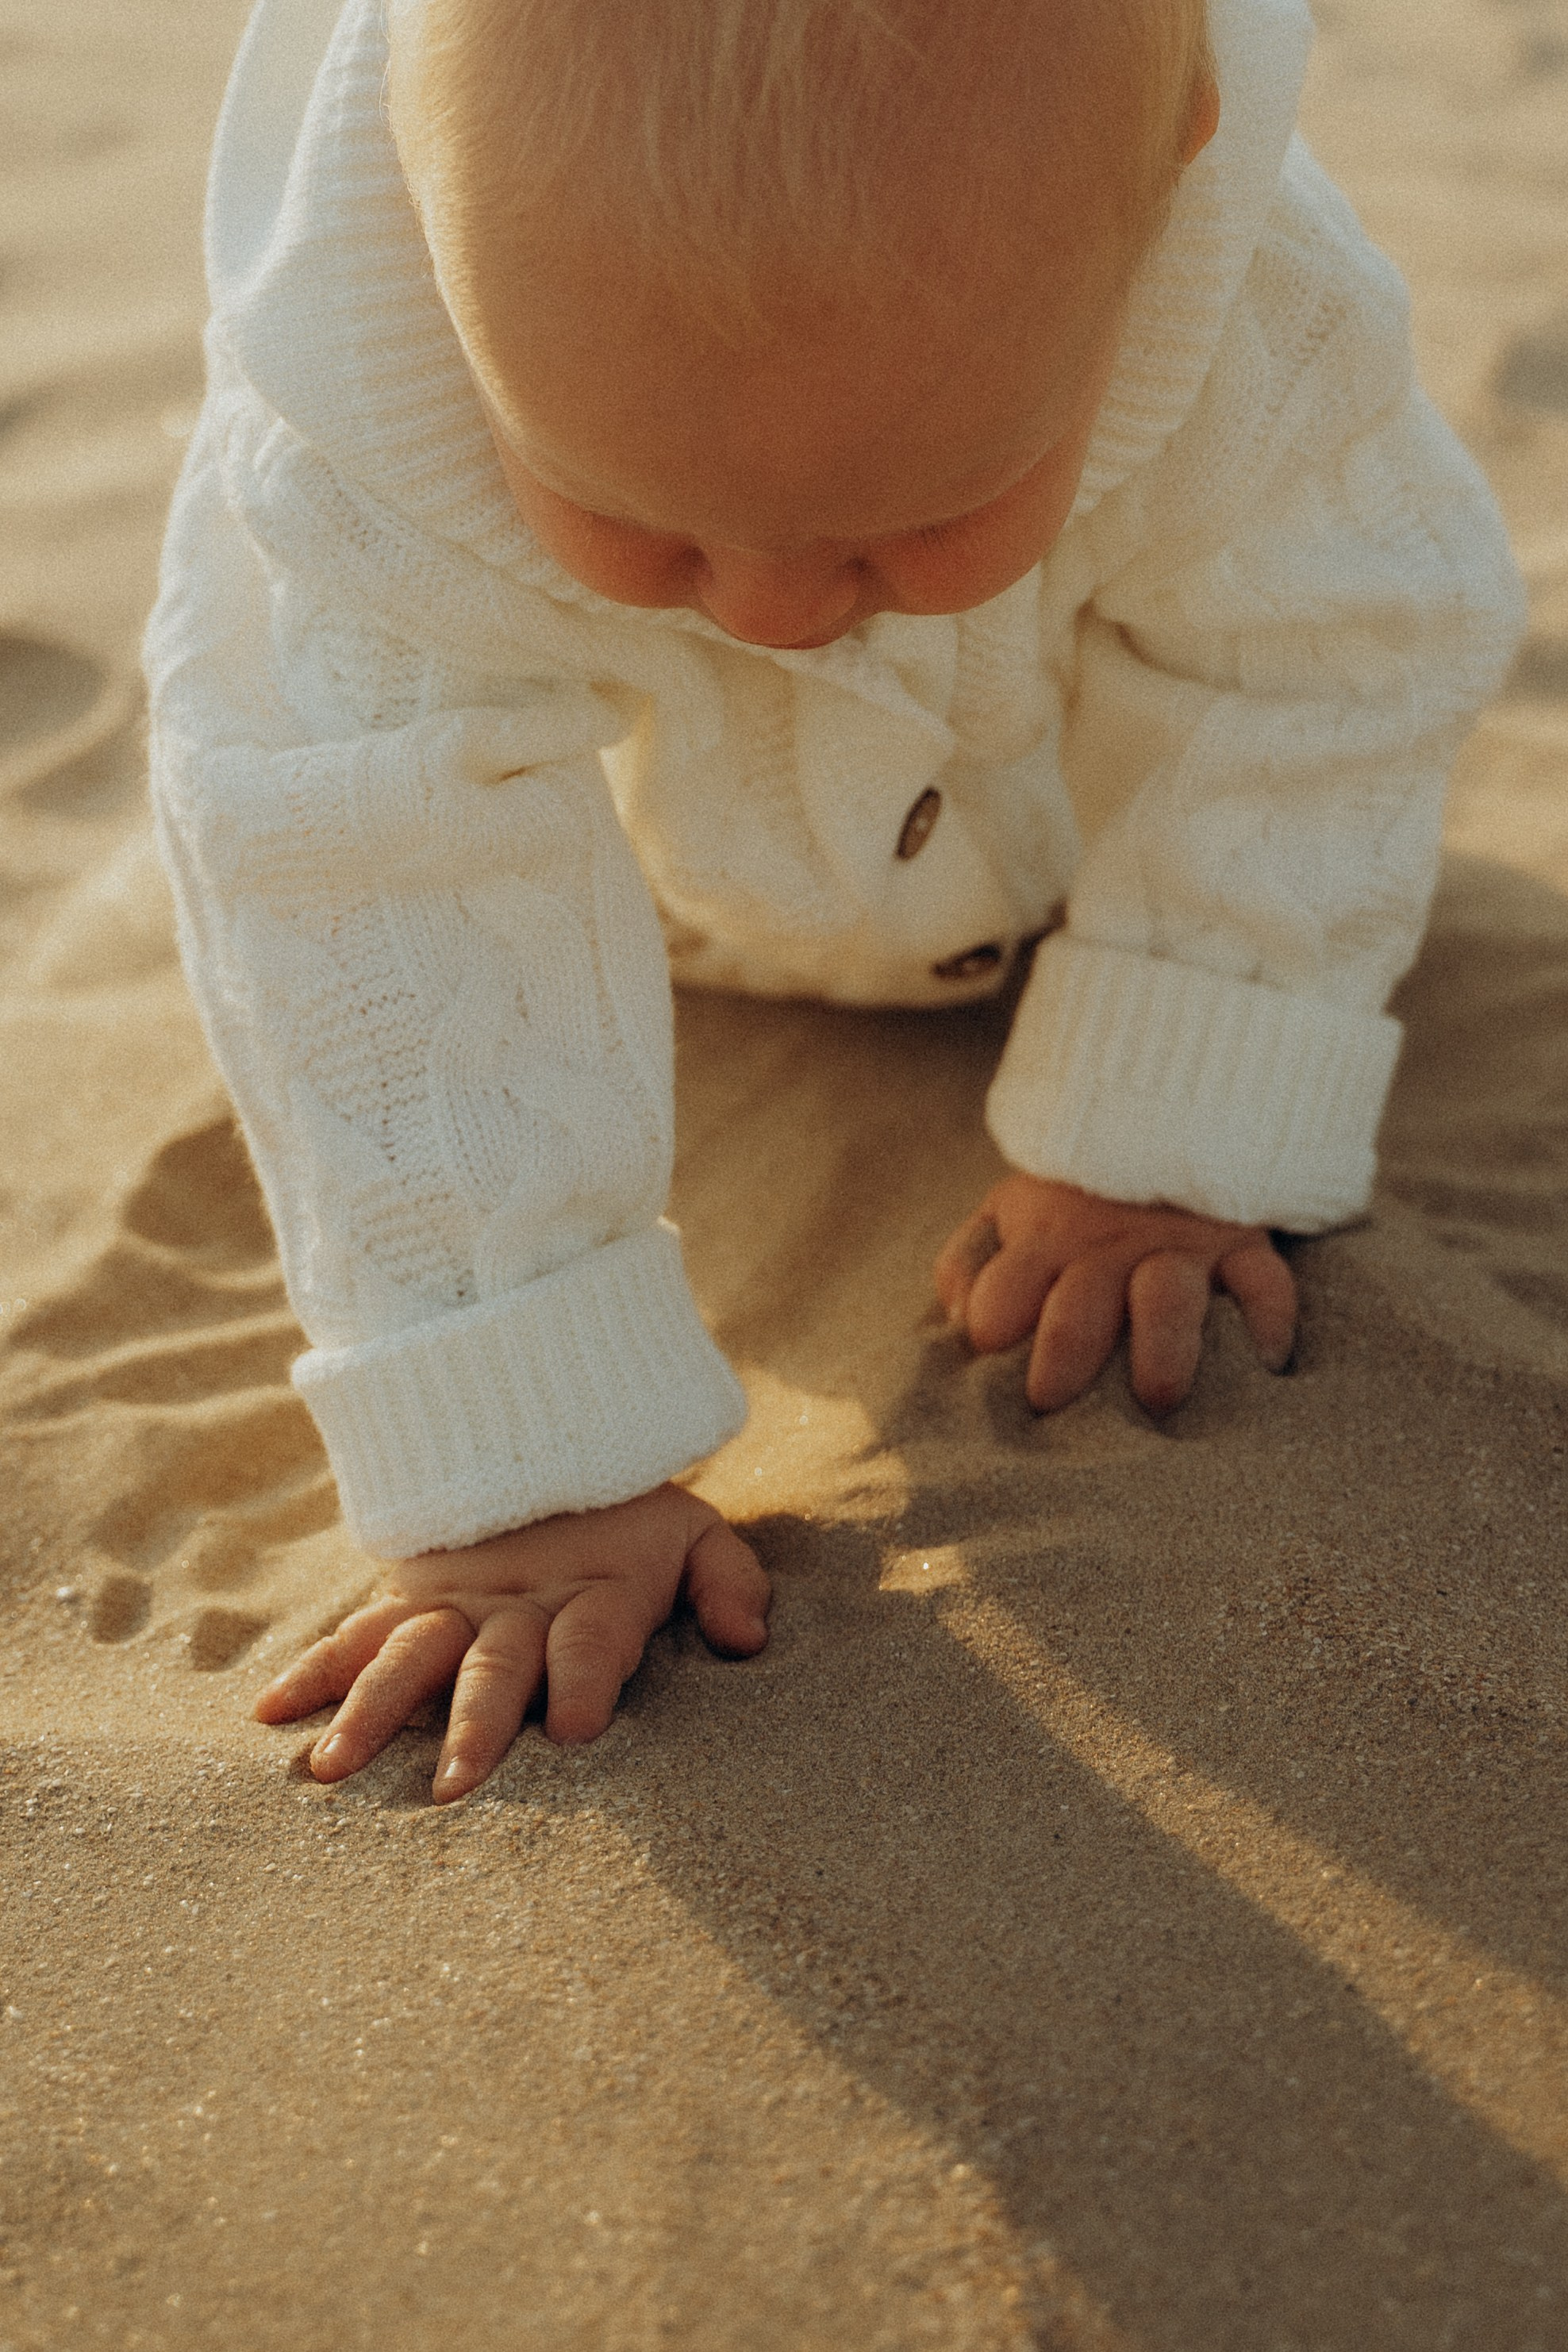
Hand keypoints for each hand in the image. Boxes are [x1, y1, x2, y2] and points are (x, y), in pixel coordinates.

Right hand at [254, 1484, 768, 1802]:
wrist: (551, 1434)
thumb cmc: (632, 1517)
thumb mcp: (693, 1533)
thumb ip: (726, 1581)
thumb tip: (747, 1639)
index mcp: (594, 1597)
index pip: (589, 1642)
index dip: (585, 1677)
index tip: (575, 1728)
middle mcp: (517, 1607)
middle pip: (493, 1665)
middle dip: (475, 1723)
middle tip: (453, 1787)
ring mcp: (456, 1604)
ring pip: (408, 1656)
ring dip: (370, 1711)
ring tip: (332, 1767)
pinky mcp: (409, 1599)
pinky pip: (355, 1635)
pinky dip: (312, 1669)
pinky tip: (268, 1711)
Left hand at [934, 1173, 1295, 1416]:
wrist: (1165, 1116)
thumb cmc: (1072, 1197)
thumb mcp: (1008, 1213)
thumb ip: (970, 1265)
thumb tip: (957, 1325)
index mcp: (1043, 1240)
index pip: (1005, 1285)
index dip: (991, 1317)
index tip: (989, 1354)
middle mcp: (1108, 1247)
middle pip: (1080, 1302)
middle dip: (1063, 1351)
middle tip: (1050, 1400)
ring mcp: (1179, 1246)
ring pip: (1170, 1297)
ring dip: (1162, 1348)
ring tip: (1157, 1399)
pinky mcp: (1242, 1243)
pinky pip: (1264, 1283)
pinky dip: (1268, 1322)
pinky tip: (1265, 1366)